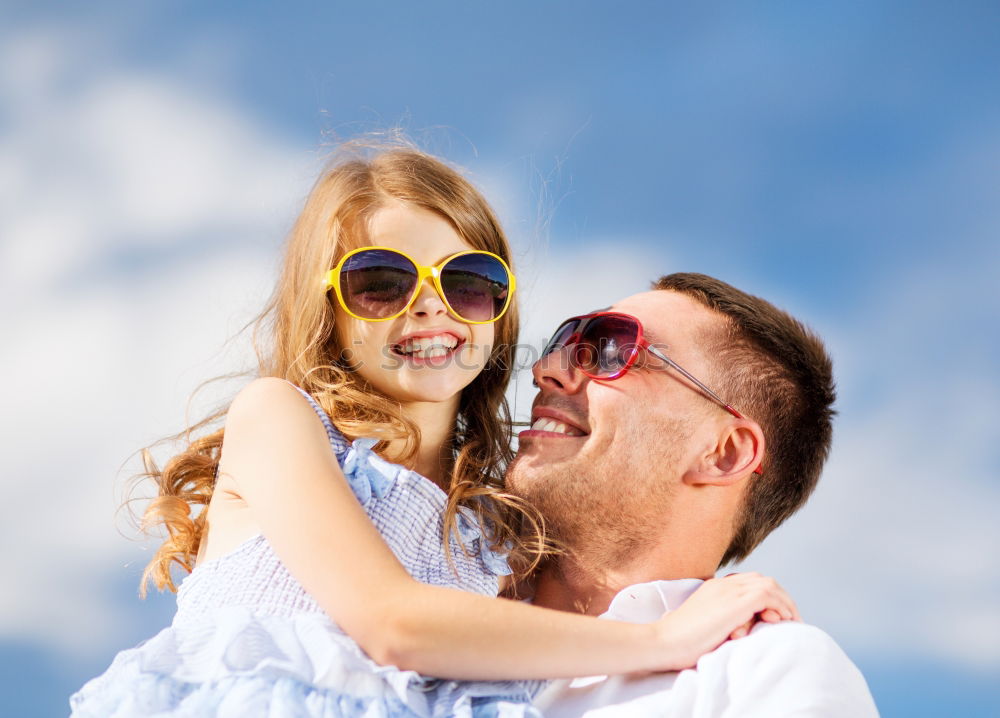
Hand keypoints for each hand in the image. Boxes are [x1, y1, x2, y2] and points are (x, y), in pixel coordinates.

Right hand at [651, 572, 800, 670]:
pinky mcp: (734, 603)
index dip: (765, 596)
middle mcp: (722, 585)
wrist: (664, 641)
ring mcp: (727, 591)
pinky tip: (781, 621)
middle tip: (788, 619)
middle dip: (779, 597)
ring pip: (768, 585)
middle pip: (761, 580)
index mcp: (713, 588)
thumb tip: (735, 630)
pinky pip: (767, 595)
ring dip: (784, 602)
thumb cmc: (679, 641)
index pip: (747, 582)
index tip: (773, 616)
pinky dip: (780, 606)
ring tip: (790, 621)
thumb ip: (718, 620)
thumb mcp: (703, 625)